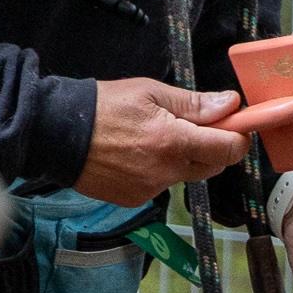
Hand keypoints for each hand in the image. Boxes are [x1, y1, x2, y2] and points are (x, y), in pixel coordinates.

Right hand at [76, 79, 250, 206]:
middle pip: (213, 165)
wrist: (54, 132)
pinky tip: (135, 154)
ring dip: (182, 158)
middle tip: (192, 125)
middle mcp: (166, 172)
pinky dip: (158, 170)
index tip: (233, 123)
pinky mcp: (135, 199)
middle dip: (212, 146)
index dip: (237, 135)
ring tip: (152, 137)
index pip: (229, 149)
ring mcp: (151, 189)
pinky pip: (162, 185)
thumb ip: (194, 103)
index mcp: (173, 142)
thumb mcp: (149, 93)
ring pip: (186, 175)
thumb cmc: (102, 106)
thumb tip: (232, 104)